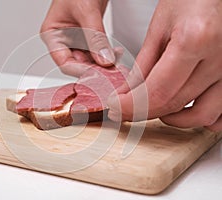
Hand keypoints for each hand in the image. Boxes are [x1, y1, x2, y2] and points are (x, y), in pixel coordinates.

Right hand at [40, 0, 114, 76]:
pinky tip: (116, 53)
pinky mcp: (89, 36)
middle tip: (111, 72)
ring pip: (90, 59)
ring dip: (104, 62)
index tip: (97, 75)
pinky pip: (98, 50)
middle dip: (95, 68)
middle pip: (78, 63)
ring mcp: (76, 39)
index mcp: (53, 34)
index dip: (80, 70)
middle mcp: (64, 39)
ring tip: (117, 62)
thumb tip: (104, 60)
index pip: (64, 62)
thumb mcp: (86, 10)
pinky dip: (107, 54)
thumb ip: (95, 37)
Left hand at [107, 0, 221, 130]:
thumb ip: (144, 64)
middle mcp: (220, 58)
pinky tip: (185, 111)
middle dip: (143, 112)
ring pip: (201, 115)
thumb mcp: (159, 27)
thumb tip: (126, 93)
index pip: (157, 91)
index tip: (116, 107)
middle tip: (125, 109)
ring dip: (172, 118)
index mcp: (195, 40)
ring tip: (154, 108)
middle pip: (174, 103)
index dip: (131, 106)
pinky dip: (202, 118)